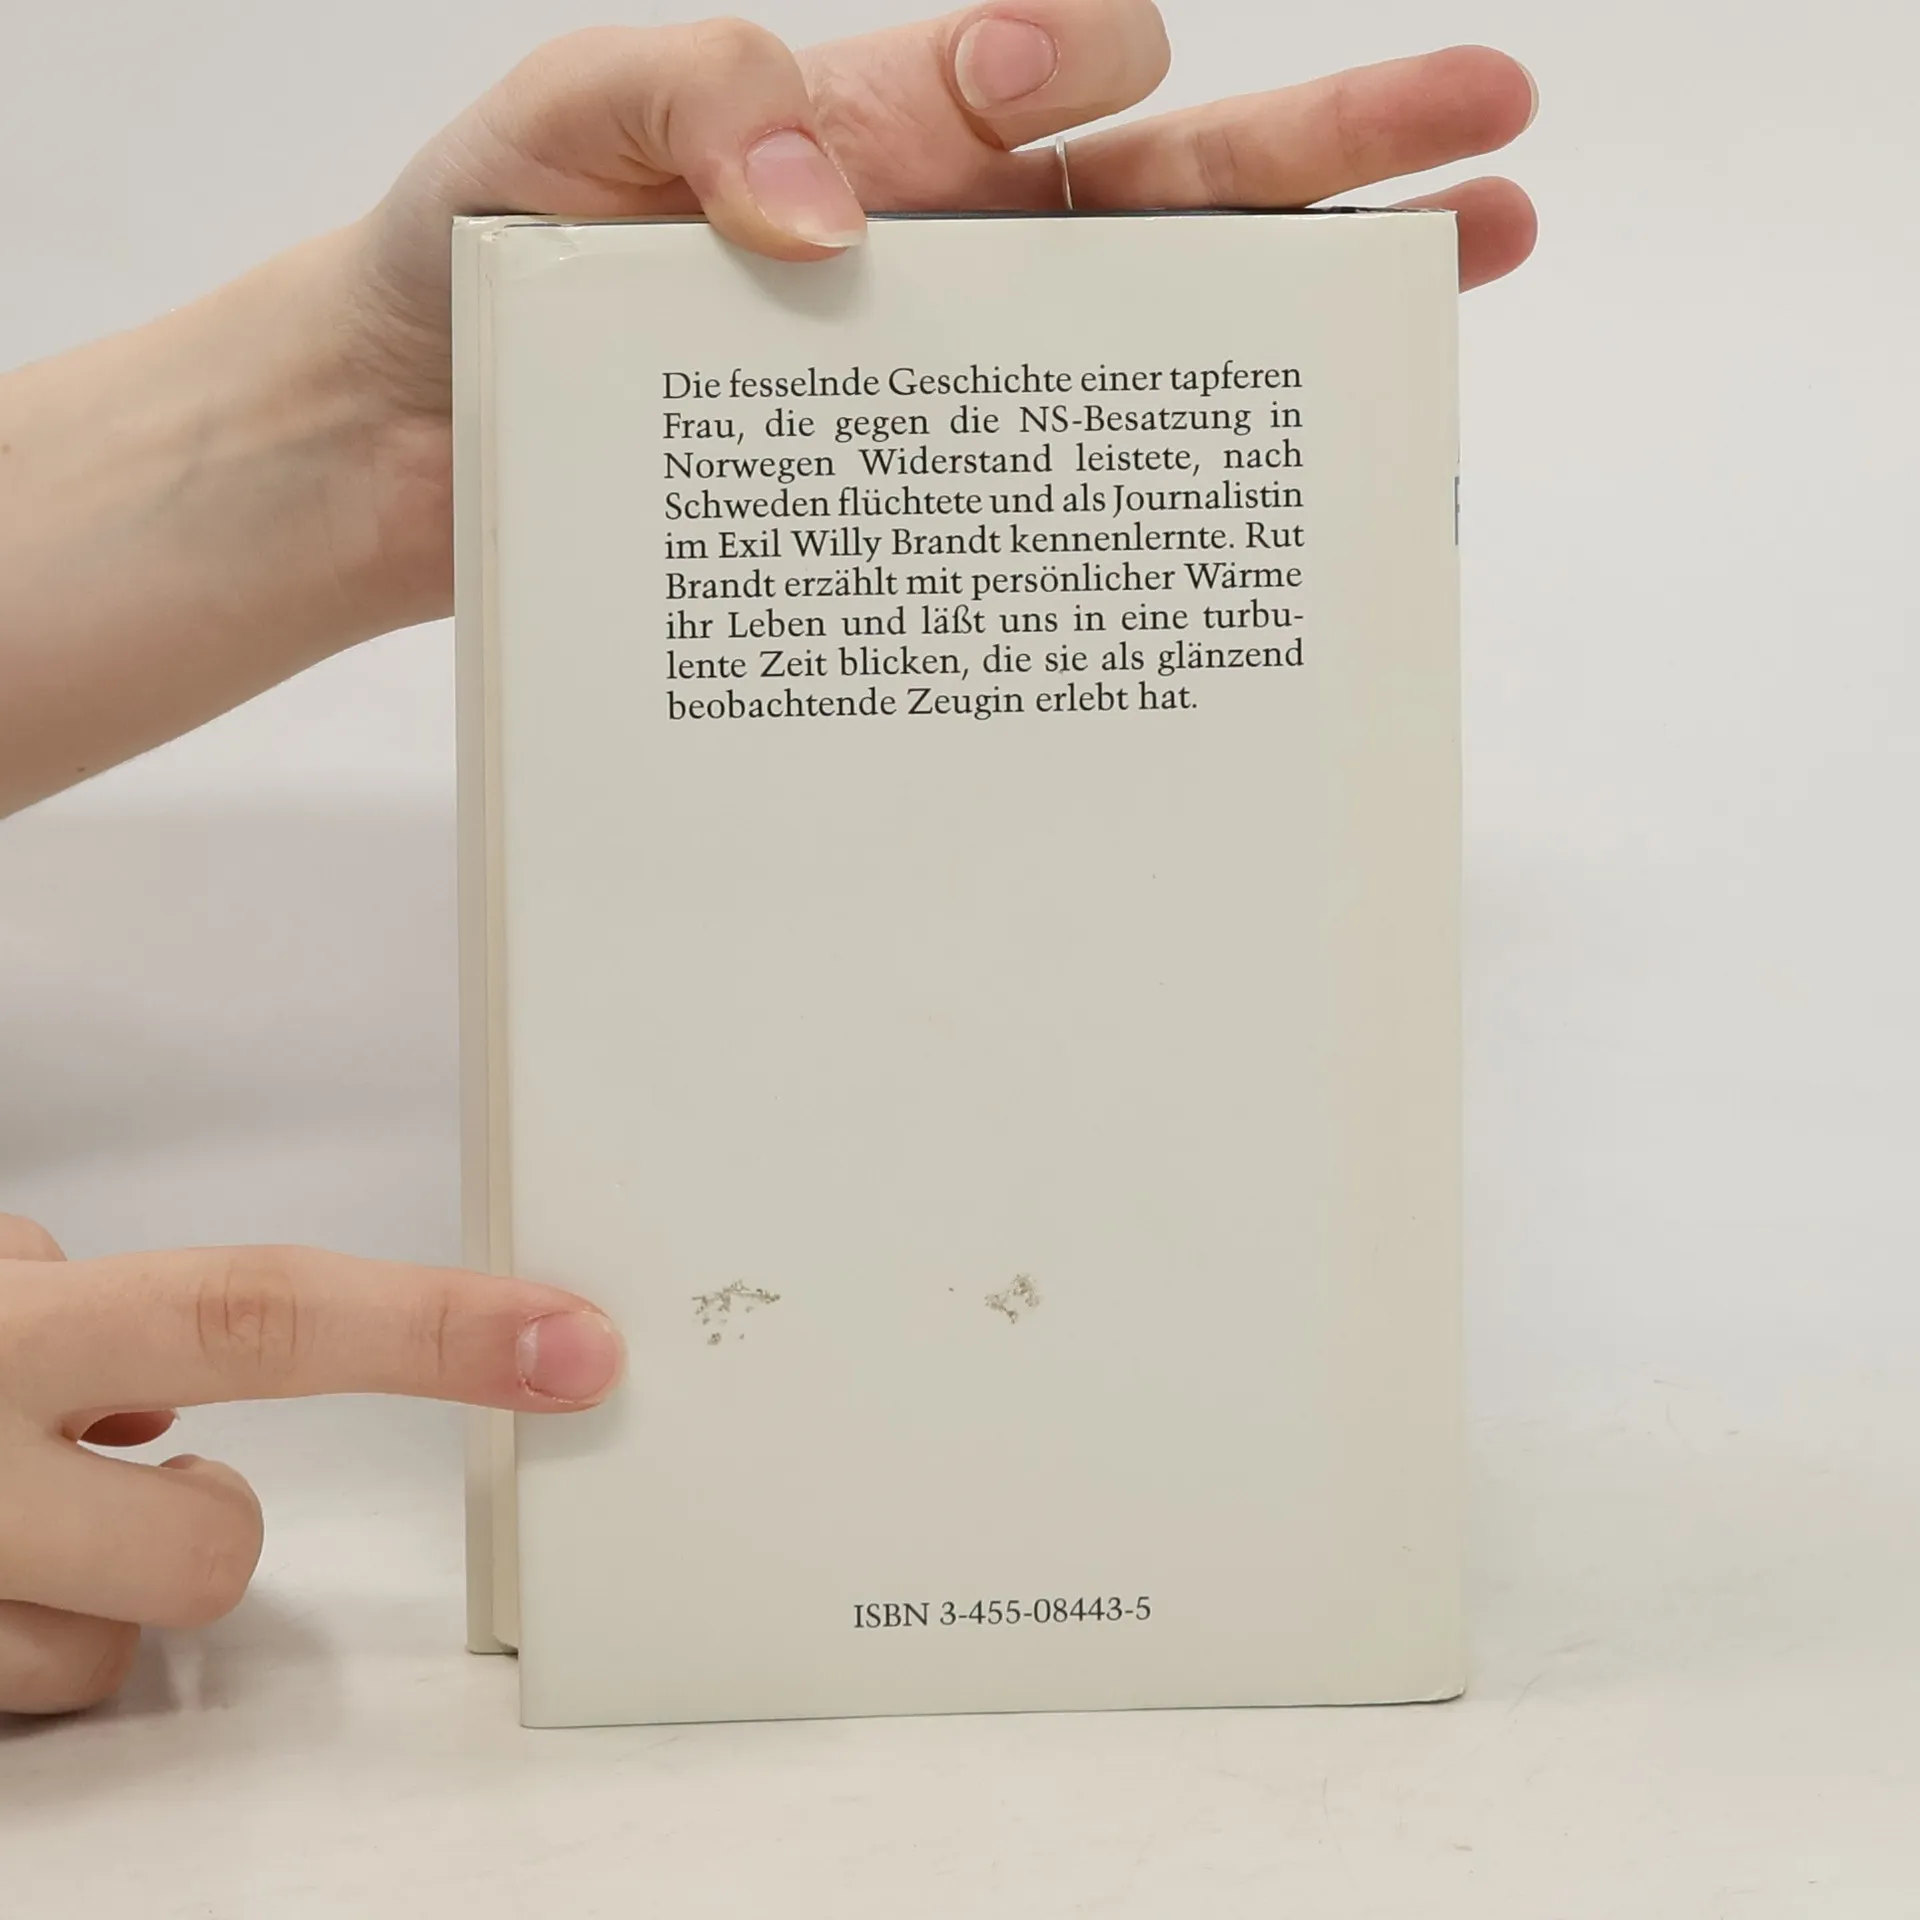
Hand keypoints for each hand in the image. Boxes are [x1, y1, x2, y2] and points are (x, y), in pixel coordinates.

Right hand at [0, 1213, 622, 1714]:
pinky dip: (40, 1625)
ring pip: (131, 1640)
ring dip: (107, 1572)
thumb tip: (166, 1341)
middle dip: (218, 1512)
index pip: (262, 1319)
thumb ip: (80, 1297)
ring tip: (22, 1511)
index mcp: (9, 1335)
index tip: (567, 1345)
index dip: (434, 1330)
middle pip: (215, 1543)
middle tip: (140, 1456)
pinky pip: (54, 1686)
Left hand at [338, 3, 1536, 619]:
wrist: (424, 444)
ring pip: (1162, 326)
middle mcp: (951, 250)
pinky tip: (1267, 511)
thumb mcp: (554, 131)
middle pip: (1172, 181)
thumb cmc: (480, 259)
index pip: (1047, 66)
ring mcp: (953, 380)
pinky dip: (1163, 502)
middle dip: (1331, 145)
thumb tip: (835, 201)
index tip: (1031, 99)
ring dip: (1312, 300)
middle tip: (1493, 117)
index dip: (1074, 62)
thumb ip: (690, 96)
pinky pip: (1063, 493)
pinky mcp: (924, 503)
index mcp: (883, 130)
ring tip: (1467, 267)